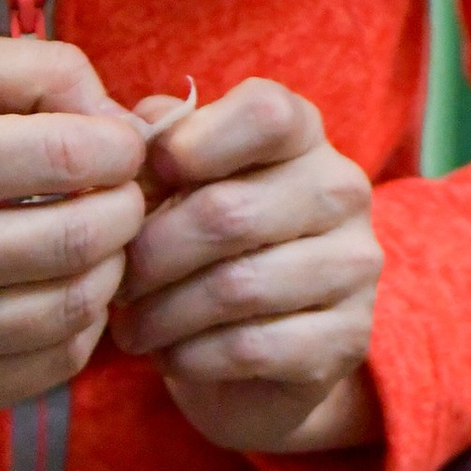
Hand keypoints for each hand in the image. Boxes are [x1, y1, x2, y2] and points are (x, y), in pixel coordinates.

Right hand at [0, 34, 150, 406]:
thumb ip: (39, 68)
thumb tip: (122, 122)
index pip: (69, 154)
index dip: (120, 145)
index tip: (117, 144)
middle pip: (81, 239)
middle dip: (125, 208)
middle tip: (118, 193)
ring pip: (76, 308)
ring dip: (112, 267)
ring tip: (96, 238)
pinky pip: (57, 364)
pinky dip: (82, 323)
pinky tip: (62, 287)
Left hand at [108, 79, 382, 456]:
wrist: (258, 354)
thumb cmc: (206, 248)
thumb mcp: (174, 186)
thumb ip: (152, 149)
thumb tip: (126, 134)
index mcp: (302, 134)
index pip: (265, 113)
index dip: (192, 144)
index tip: (151, 181)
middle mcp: (341, 190)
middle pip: (230, 213)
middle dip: (151, 255)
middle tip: (117, 283)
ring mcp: (353, 265)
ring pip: (237, 287)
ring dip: (163, 314)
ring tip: (132, 326)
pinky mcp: (347, 338)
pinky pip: (251, 348)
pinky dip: (191, 356)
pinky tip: (169, 357)